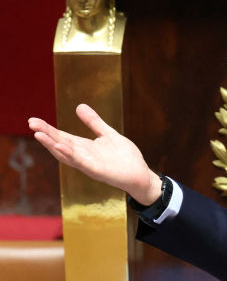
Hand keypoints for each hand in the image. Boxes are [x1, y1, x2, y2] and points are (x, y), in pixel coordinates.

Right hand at [28, 104, 161, 204]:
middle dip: (46, 134)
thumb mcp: (109, 134)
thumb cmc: (125, 157)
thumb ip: (94, 122)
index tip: (33, 120)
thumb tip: (79, 106)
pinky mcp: (98, 171)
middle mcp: (83, 157)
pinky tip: (62, 146)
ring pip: (66, 155)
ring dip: (53, 145)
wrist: (141, 175)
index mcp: (84, 148)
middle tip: (31, 123)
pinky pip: (82, 163)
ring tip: (39, 134)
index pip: (62, 137)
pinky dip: (71, 155)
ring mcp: (89, 165)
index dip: (48, 130)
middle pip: (60, 144)